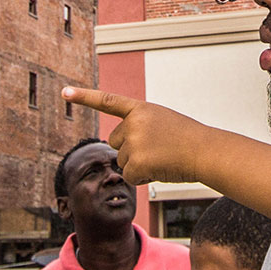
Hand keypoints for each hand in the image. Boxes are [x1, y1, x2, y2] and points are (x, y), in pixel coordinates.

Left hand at [62, 88, 215, 185]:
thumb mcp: (162, 121)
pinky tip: (160, 169)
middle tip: (158, 148)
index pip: (107, 101)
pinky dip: (143, 177)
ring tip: (163, 157)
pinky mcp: (137, 162)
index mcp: (141, 109)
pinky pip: (130, 176)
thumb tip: (119, 147)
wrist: (206, 151)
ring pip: (123, 161)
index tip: (65, 92)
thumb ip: (139, 126)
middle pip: (116, 142)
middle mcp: (134, 123)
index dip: (84, 97)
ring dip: (140, 164)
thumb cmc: (188, 139)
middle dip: (132, 149)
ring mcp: (135, 142)